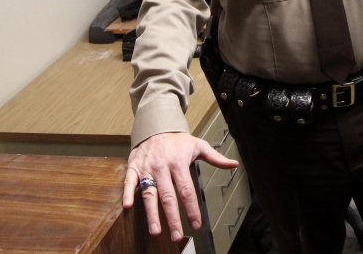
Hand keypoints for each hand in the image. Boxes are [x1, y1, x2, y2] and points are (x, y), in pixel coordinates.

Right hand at [122, 132, 238, 241]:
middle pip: (168, 196)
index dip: (192, 208)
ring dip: (151, 213)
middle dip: (172, 218)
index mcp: (178, 163)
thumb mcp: (198, 145)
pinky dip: (128, 193)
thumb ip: (216, 158)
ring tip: (155, 230)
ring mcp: (147, 168)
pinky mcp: (134, 167)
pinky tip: (128, 206)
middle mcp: (162, 167)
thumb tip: (234, 164)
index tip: (196, 224)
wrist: (155, 126)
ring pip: (149, 193)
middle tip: (176, 236)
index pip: (187, 190)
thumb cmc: (178, 140)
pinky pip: (129, 181)